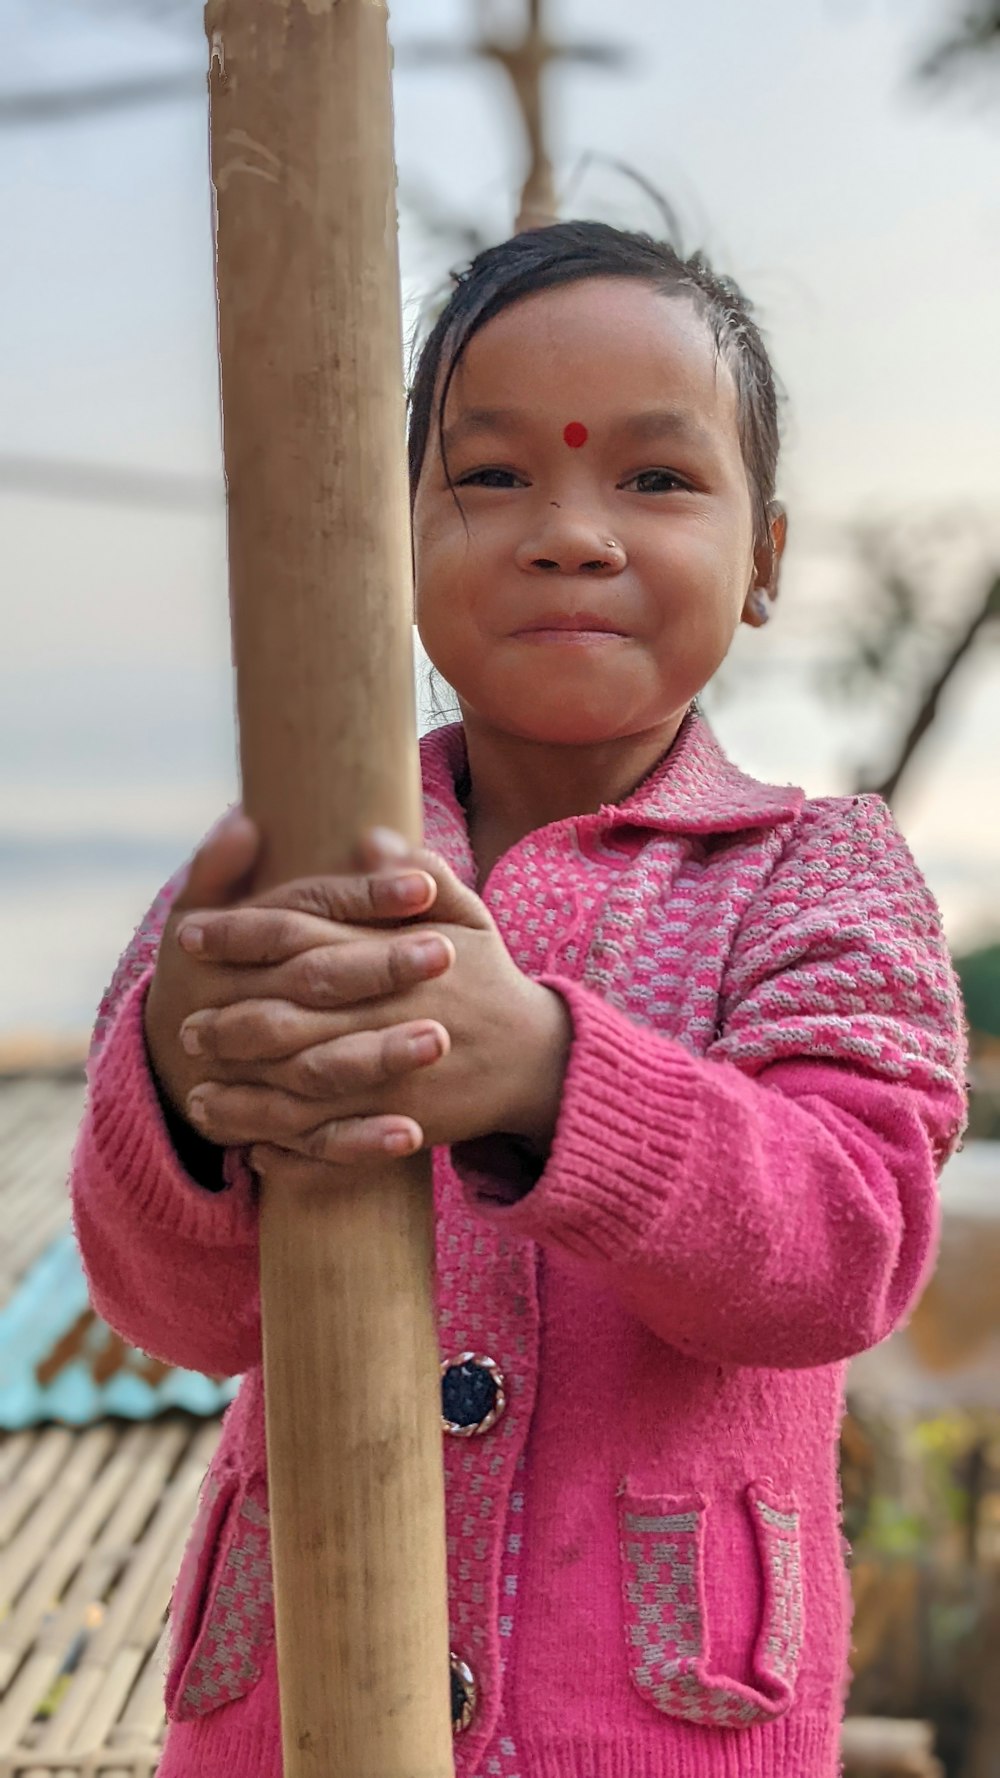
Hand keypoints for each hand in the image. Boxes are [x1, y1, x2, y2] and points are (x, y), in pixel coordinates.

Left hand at [174, 832, 571, 1167]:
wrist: (543, 1061)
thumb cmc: (491, 982)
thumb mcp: (467, 917)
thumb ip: (415, 875)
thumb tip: (368, 834)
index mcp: (396, 955)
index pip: (303, 935)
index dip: (242, 933)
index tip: (192, 933)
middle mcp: (388, 1012)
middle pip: (290, 1012)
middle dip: (230, 1017)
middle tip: (184, 1022)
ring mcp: (394, 1073)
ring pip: (301, 1083)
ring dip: (245, 1089)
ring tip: (198, 1090)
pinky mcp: (403, 1124)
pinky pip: (334, 1141)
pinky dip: (289, 1149)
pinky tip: (251, 1151)